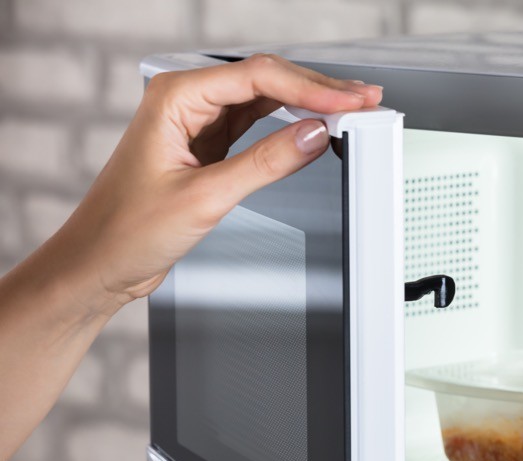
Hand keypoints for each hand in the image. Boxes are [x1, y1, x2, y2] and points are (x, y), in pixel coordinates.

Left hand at [0, 55, 378, 460]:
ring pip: (266, 100)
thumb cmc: (126, 230)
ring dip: (308, 103)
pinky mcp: (208, 147)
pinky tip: (315, 127)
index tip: (348, 100)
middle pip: (267, 80)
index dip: (311, 86)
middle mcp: (186, 102)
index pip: (258, 77)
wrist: (100, 263)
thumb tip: (313, 136)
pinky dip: (290, 125)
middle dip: (318, 88)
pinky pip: (258, 125)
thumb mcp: (206, 197)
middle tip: (363, 99)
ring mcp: (198, 123)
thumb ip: (266, 163)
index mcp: (175, 97)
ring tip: (351, 107)